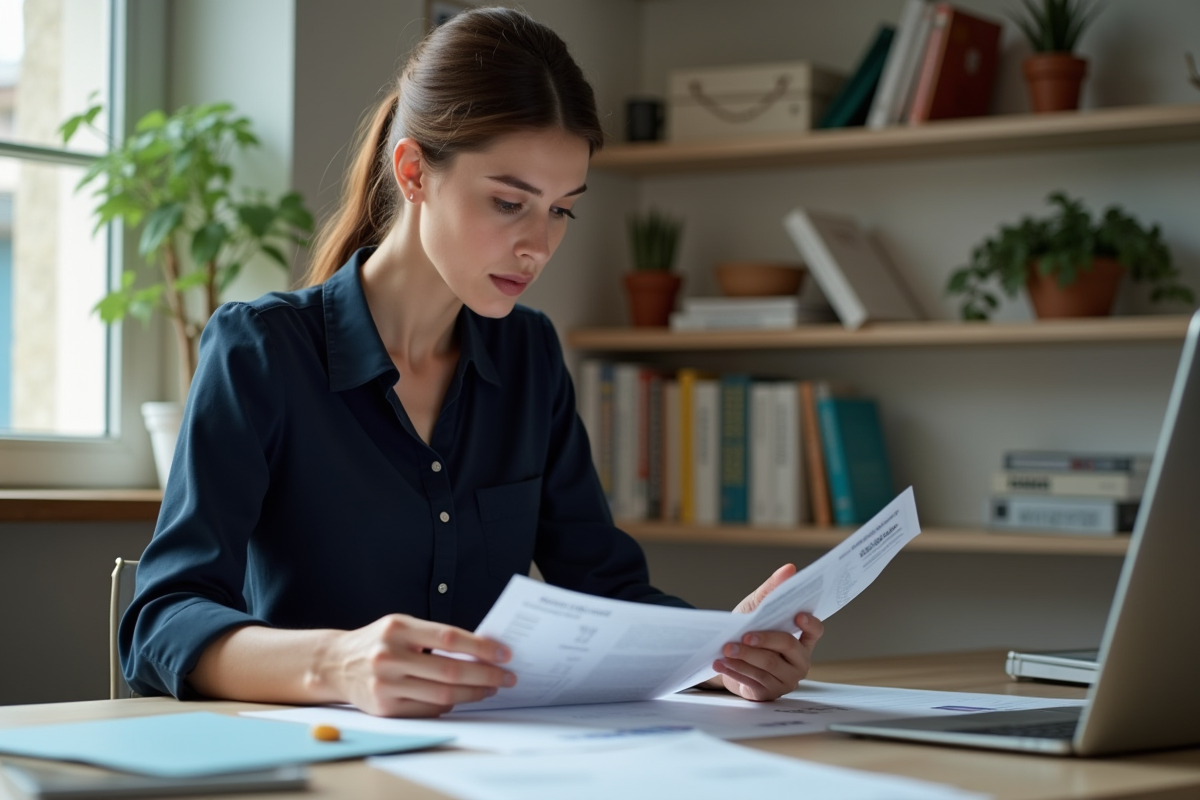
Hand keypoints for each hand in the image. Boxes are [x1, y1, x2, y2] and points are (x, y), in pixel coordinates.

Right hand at [315, 614, 515, 716]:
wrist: (336, 663)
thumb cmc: (377, 642)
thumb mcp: (402, 626)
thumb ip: (435, 636)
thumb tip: (481, 650)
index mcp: (397, 628)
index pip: (449, 638)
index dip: (481, 647)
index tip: (504, 653)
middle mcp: (389, 656)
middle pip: (449, 671)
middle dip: (485, 675)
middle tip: (506, 677)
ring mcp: (384, 684)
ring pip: (442, 695)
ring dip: (473, 694)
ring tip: (490, 688)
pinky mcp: (384, 707)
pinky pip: (428, 709)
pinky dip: (449, 704)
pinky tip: (461, 697)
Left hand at [702, 564, 824, 700]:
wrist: (726, 658)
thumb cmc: (747, 630)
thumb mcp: (756, 609)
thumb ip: (771, 591)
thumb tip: (789, 568)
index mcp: (802, 640)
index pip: (816, 631)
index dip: (810, 624)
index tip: (797, 614)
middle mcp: (799, 662)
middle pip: (788, 647)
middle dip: (765, 640)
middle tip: (745, 635)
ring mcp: (785, 680)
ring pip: (768, 665)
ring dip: (745, 656)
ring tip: (726, 648)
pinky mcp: (768, 693)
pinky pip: (753, 681)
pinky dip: (735, 671)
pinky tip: (721, 663)